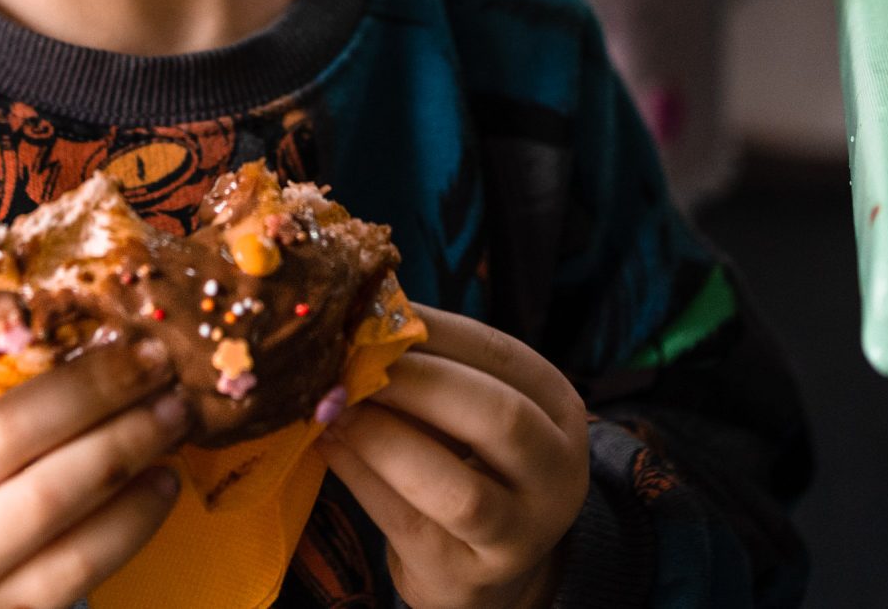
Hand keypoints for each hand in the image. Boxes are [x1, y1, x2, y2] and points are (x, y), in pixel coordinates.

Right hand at [0, 303, 186, 608]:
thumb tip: (65, 294)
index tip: (23, 301)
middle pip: (8, 434)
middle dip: (96, 386)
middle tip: (154, 354)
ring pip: (55, 497)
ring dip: (129, 444)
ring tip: (175, 410)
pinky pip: (82, 562)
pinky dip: (135, 517)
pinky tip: (165, 480)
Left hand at [314, 308, 591, 608]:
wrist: (482, 567)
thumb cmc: (468, 465)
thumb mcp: (467, 410)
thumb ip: (429, 368)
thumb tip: (358, 316)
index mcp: (559, 410)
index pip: (502, 355)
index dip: (432, 330)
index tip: (370, 311)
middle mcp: (556, 475)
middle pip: (499, 418)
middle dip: (416, 382)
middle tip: (351, 360)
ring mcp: (518, 534)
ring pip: (457, 488)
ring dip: (383, 437)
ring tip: (332, 405)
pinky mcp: (466, 576)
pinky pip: (407, 522)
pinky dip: (360, 475)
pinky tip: (328, 443)